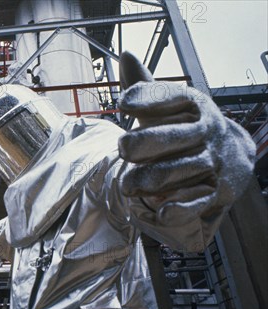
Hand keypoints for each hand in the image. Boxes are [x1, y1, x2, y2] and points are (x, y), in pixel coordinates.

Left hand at [117, 51, 254, 224]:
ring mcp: (215, 162)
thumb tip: (127, 55)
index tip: (122, 102)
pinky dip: (179, 206)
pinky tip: (160, 210)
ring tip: (127, 185)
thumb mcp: (170, 107)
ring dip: (153, 178)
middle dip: (145, 143)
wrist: (230, 158)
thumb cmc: (186, 129)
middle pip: (175, 136)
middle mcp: (208, 131)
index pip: (173, 97)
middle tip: (122, 149)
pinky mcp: (218, 192)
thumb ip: (145, 87)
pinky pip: (199, 200)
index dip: (148, 99)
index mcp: (195, 106)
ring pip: (183, 169)